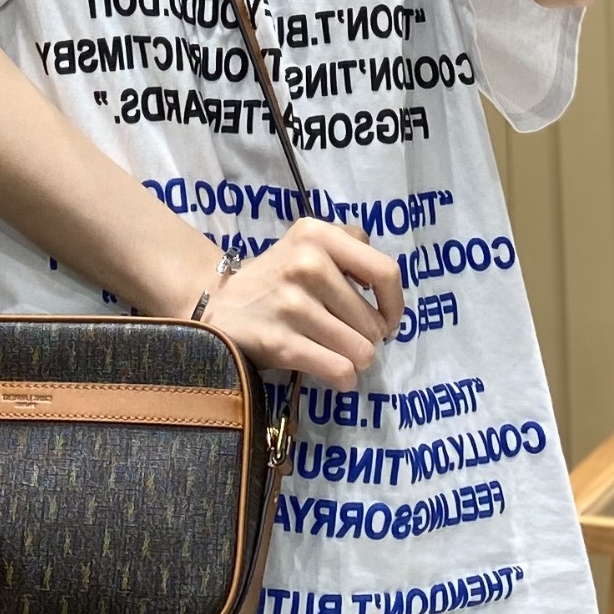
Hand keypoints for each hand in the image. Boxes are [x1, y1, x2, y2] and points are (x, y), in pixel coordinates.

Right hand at [198, 218, 403, 388]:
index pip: (385, 272)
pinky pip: (339, 370)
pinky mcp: (280, 341)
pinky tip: (332, 373)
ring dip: (354, 360)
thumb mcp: (308, 244)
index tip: (387, 320)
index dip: (395, 305)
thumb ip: (350, 249)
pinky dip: (342, 378)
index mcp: (317, 234)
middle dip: (369, 338)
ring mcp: (291, 303)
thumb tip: (387, 295)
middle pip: (374, 322)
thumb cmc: (275, 280)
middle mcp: (306, 263)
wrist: (218, 307)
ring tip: (334, 352)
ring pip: (361, 351)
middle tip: (346, 337)